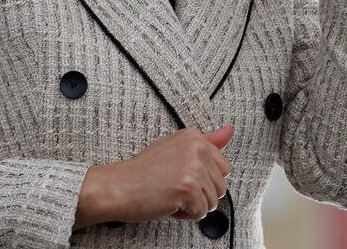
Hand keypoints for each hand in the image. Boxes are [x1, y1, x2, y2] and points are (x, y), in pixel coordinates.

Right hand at [73, 125, 233, 228]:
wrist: (117, 187)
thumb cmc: (142, 172)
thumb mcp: (175, 148)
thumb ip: (206, 142)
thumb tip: (229, 131)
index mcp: (194, 137)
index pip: (223, 168)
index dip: (203, 180)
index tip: (182, 176)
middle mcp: (196, 148)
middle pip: (220, 186)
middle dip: (200, 194)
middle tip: (174, 187)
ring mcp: (193, 167)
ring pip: (212, 201)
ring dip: (192, 205)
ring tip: (171, 194)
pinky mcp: (188, 188)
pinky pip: (201, 213)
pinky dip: (185, 215)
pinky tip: (168, 203)